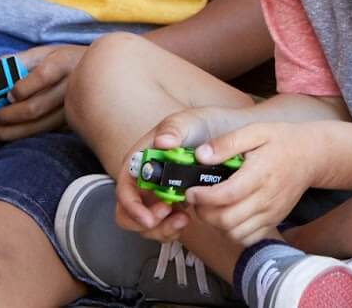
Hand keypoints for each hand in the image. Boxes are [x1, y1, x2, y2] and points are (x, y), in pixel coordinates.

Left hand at [0, 44, 84, 141]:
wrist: (103, 73)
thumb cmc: (66, 60)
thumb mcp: (44, 53)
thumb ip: (13, 62)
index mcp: (62, 63)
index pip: (42, 76)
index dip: (21, 88)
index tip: (6, 94)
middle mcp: (70, 87)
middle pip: (36, 107)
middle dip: (7, 116)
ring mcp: (72, 108)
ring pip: (39, 126)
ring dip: (11, 132)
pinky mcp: (71, 122)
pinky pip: (44, 132)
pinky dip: (24, 135)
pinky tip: (8, 135)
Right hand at [114, 108, 226, 242]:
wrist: (227, 134)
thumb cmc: (203, 125)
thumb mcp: (189, 121)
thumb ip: (175, 128)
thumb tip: (163, 141)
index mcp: (141, 160)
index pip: (124, 187)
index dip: (131, 206)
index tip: (148, 217)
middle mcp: (146, 180)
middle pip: (128, 213)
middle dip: (145, 221)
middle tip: (168, 213)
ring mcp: (158, 194)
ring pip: (146, 225)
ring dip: (161, 228)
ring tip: (183, 219)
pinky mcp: (174, 205)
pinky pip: (164, 226)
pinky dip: (173, 229)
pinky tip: (188, 219)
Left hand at [183, 123, 316, 247]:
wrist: (312, 156)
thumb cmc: (281, 141)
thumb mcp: (255, 131)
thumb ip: (227, 143)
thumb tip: (201, 155)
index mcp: (260, 174)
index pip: (227, 195)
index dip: (203, 197)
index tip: (191, 191)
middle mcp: (266, 198)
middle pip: (227, 220)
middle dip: (204, 213)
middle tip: (197, 200)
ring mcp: (271, 213)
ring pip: (235, 234)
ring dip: (216, 225)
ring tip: (210, 208)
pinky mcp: (273, 221)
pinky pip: (248, 239)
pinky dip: (232, 233)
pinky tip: (227, 216)